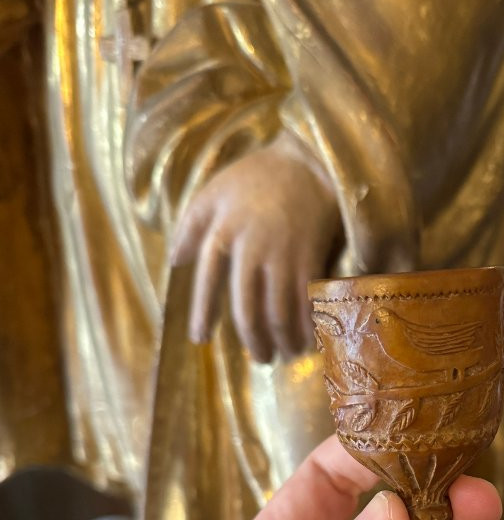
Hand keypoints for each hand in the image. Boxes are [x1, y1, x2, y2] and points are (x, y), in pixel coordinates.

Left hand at [172, 131, 340, 361]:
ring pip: (279, 311)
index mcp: (223, 232)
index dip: (203, 313)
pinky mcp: (312, 256)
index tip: (200, 338)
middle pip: (248, 308)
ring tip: (285, 354)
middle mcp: (252, 249)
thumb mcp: (213, 192)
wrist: (309, 161)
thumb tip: (174, 261)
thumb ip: (190, 226)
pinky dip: (309, 325)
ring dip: (281, 339)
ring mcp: (284, 254)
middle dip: (253, 339)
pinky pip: (308, 301)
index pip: (208, 282)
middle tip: (260, 358)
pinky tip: (310, 338)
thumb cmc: (256, 177)